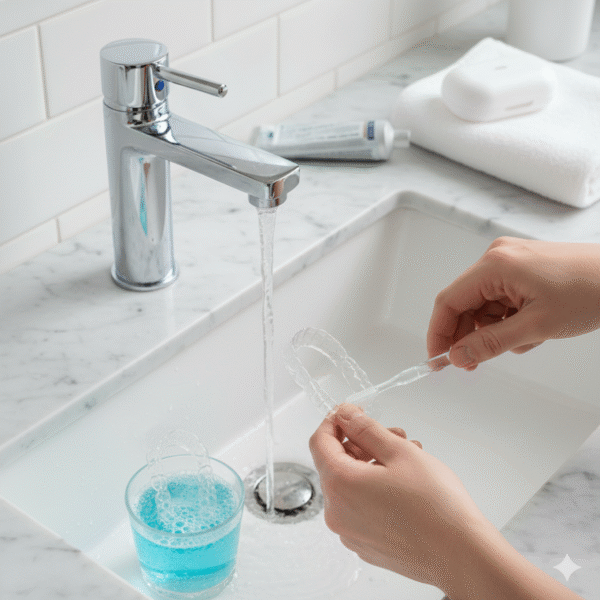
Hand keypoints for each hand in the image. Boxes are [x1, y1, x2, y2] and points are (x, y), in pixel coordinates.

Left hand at [309, 403, 584, 599]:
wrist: (462, 555)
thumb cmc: (436, 507)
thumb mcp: (399, 452)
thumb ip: (366, 428)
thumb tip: (345, 415)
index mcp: (340, 484)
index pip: (320, 441)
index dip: (335, 421)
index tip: (351, 414)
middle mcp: (337, 512)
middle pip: (336, 463)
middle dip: (362, 443)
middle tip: (393, 435)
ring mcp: (350, 532)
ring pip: (351, 485)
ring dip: (372, 465)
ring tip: (408, 458)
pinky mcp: (366, 545)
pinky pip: (360, 508)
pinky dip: (375, 490)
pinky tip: (404, 484)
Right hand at [427, 237, 599, 368]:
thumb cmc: (589, 292)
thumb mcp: (536, 326)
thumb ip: (491, 343)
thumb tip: (456, 356)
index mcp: (494, 265)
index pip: (448, 301)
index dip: (439, 333)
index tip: (438, 359)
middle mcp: (496, 258)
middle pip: (464, 303)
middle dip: (468, 335)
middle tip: (475, 363)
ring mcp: (509, 262)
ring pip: (484, 305)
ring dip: (494, 329)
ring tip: (523, 342)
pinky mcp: (522, 269)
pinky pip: (501, 300)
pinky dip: (508, 319)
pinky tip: (530, 330)